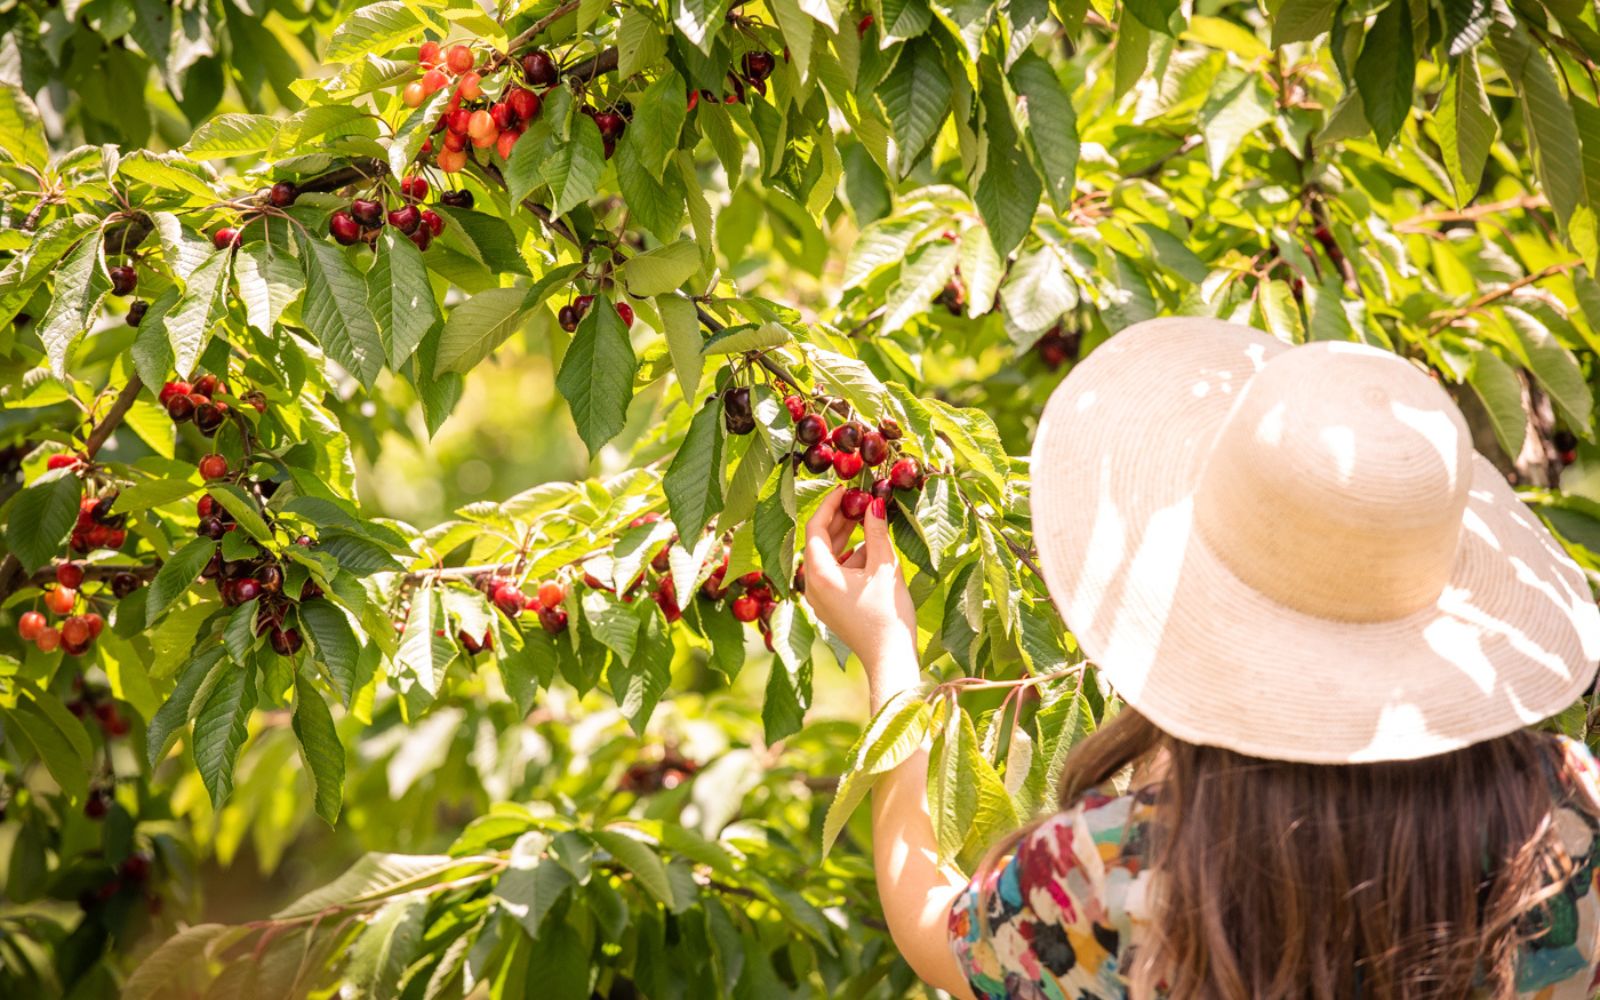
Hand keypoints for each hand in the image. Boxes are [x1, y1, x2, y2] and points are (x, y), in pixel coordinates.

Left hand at [803, 489, 919, 708]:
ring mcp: (820, 599)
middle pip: (819, 543)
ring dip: (847, 539)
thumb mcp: (884, 567)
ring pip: (828, 558)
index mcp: (819, 575)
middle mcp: (811, 587)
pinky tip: (871, 550)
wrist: (889, 659)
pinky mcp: (831, 607)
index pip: (815, 528)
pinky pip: (834, 574)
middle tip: (859, 500)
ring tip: (869, 520)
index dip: (830, 504)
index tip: (846, 489)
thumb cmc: (887, 614)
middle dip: (840, 520)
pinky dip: (850, 559)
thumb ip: (876, 532)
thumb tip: (874, 503)